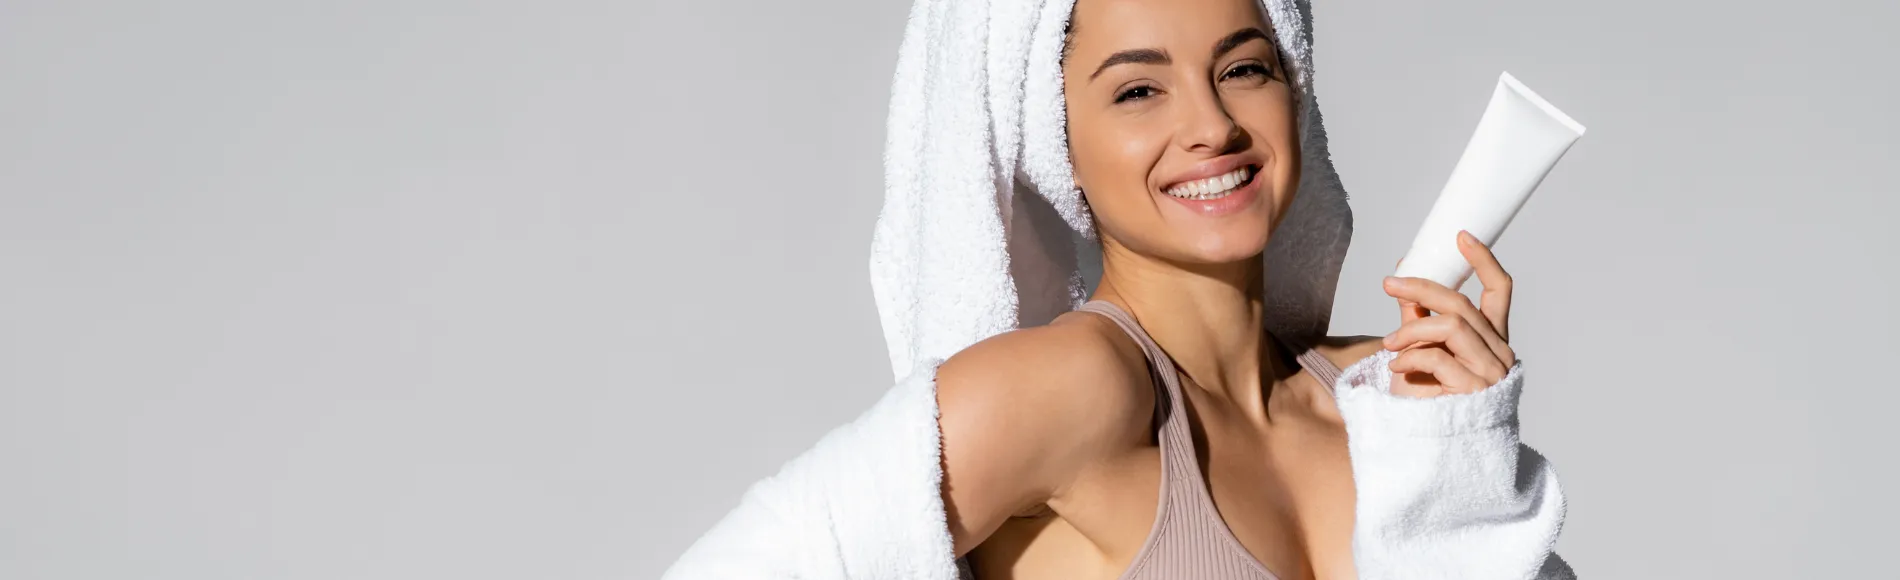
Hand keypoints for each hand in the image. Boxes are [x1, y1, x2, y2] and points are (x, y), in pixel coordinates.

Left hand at [1381, 230, 1515, 396]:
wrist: (1426, 450)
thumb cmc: (1425, 403)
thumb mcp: (1418, 354)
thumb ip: (1417, 320)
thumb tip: (1403, 281)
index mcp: (1490, 340)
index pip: (1499, 291)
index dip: (1483, 260)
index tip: (1460, 237)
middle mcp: (1498, 353)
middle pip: (1462, 304)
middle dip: (1421, 288)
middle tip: (1389, 285)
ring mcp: (1490, 373)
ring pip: (1451, 326)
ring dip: (1411, 330)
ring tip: (1389, 345)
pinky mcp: (1475, 392)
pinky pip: (1438, 358)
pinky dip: (1411, 358)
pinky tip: (1397, 368)